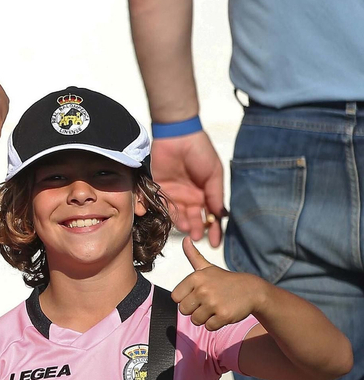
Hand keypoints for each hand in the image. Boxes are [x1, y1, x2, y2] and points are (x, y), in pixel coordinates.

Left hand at [150, 131, 225, 246]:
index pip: (211, 216)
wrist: (178, 136)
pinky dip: (163, 213)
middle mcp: (189, 197)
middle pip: (193, 218)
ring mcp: (174, 193)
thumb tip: (220, 215)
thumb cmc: (200, 152)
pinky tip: (168, 220)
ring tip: (186, 229)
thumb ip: (215, 195)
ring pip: (178, 215)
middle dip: (196, 229)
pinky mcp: (158, 188)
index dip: (214, 230)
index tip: (215, 243)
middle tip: (196, 237)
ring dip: (182, 223)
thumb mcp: (214, 174)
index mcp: (205, 193)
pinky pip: (160, 204)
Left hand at [173, 238, 266, 329]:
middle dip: (194, 310)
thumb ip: (193, 255)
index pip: (175, 297)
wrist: (252, 291)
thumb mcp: (207, 267)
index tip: (197, 295)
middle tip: (208, 303)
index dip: (185, 299)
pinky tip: (223, 314)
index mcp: (195, 278)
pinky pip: (209, 327)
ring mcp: (214, 303)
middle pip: (184, 311)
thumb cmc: (225, 280)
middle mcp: (203, 290)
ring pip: (196, 321)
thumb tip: (185, 239)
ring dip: (205, 318)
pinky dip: (215, 324)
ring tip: (215, 308)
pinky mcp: (224, 316)